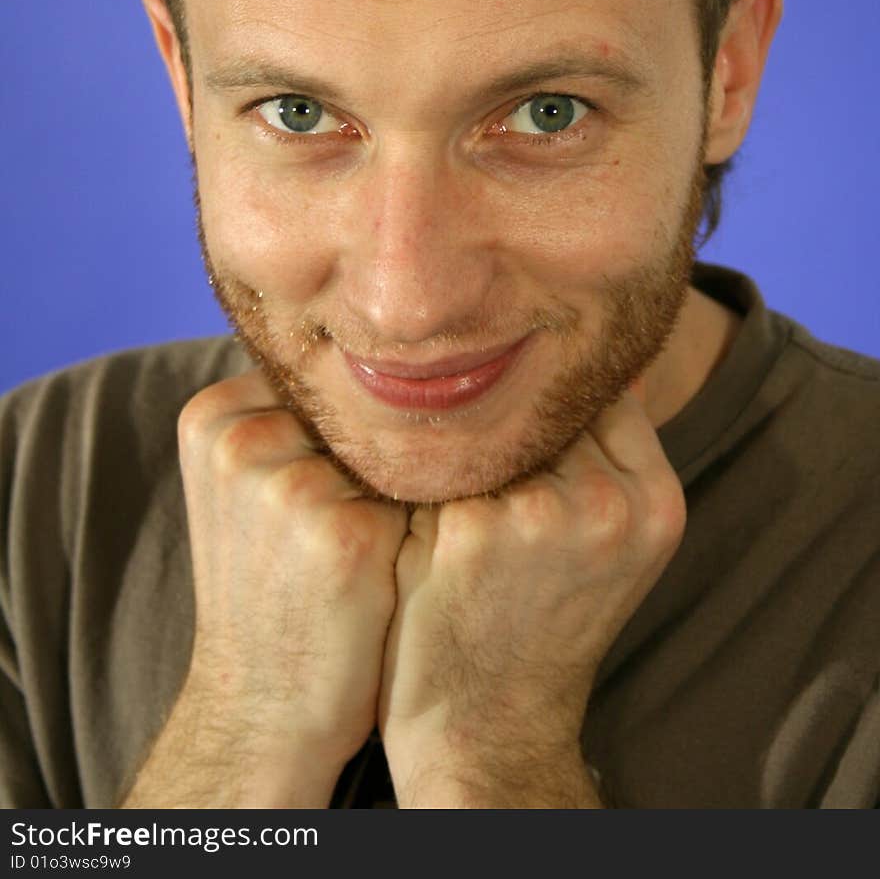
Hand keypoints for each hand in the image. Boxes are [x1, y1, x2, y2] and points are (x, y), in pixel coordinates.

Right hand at [123, 368, 406, 808]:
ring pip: (399, 449)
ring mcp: (293, 486)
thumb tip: (386, 347)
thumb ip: (288, 412)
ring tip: (376, 546)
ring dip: (409, 488)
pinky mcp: (348, 534)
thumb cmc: (269, 587)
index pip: (326, 377)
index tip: (340, 477)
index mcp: (211, 415)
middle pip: (363, 408)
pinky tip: (397, 568)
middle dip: (379, 452)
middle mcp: (243, 439)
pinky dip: (427, 525)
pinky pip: (423, 497)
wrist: (260, 708)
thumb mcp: (246, 484)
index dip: (350, 424)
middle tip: (356, 518)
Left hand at [377, 385, 685, 807]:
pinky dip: (419, 482)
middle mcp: (609, 503)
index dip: (552, 409)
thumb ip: (609, 452)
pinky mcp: (469, 529)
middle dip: (507, 429)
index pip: (602, 393)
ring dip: (461, 450)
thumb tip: (588, 359)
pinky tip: (422, 523)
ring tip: (455, 504)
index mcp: (656, 500)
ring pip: (487, 425)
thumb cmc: (543, 621)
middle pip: (542, 406)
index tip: (523, 440)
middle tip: (487, 483)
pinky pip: (434, 460)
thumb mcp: (611, 539)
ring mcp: (540, 514)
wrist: (489, 726)